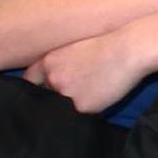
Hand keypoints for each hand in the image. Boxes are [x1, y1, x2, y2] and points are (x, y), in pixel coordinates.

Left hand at [24, 28, 150, 114]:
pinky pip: (81, 114)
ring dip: (72, 103)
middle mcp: (52, 78)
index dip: (35, 86)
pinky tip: (102, 97)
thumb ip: (60, 64)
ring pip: (62, 107)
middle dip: (57, 94)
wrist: (127, 50)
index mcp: (48, 61)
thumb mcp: (74, 47)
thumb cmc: (107, 44)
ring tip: (92, 91)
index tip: (41, 89)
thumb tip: (56, 80)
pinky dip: (89, 109)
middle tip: (75, 90)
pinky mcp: (81, 107)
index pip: (29, 80)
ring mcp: (66, 94)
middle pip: (46, 94)